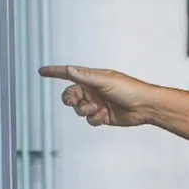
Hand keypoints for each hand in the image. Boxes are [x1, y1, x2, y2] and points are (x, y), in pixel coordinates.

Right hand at [39, 65, 154, 127]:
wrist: (146, 107)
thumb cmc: (131, 89)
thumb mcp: (105, 81)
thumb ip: (85, 76)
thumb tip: (69, 69)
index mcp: (92, 78)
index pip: (69, 74)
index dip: (55, 72)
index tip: (42, 71)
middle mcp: (93, 90)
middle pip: (70, 96)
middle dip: (71, 100)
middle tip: (76, 102)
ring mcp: (97, 103)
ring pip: (79, 110)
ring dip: (86, 111)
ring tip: (98, 109)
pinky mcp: (102, 116)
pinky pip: (89, 120)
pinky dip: (94, 119)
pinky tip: (104, 116)